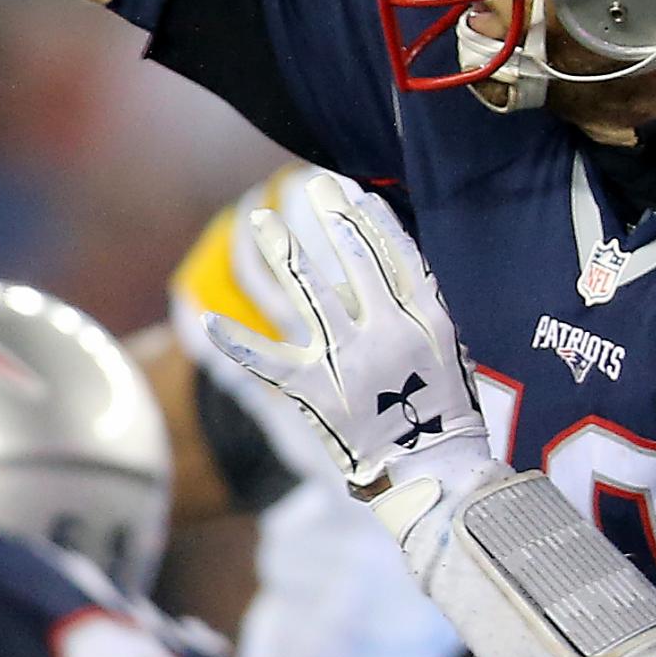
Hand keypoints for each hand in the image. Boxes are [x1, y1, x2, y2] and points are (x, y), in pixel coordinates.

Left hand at [200, 171, 493, 493]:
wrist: (430, 470)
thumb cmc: (443, 410)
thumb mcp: (448, 349)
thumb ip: (418, 306)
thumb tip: (389, 266)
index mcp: (424, 318)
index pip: (396, 254)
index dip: (374, 221)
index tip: (356, 196)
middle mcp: (384, 330)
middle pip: (354, 258)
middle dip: (333, 218)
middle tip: (315, 186)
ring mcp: (346, 357)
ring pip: (310, 291)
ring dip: (284, 251)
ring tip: (265, 221)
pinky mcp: (313, 389)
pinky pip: (268, 359)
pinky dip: (235, 342)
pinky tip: (207, 321)